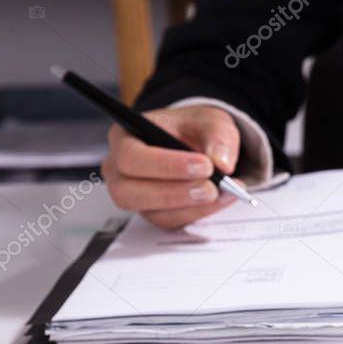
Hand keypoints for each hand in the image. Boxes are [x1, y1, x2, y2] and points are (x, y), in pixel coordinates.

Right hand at [101, 105, 241, 228]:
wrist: (201, 147)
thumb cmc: (194, 130)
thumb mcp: (210, 120)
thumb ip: (218, 135)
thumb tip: (221, 162)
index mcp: (125, 136)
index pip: (130, 156)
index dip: (166, 165)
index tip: (204, 165)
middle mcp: (120, 170)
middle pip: (129, 192)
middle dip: (175, 193)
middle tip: (212, 187)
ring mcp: (134, 195)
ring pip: (152, 213)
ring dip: (191, 208)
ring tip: (221, 193)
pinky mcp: (153, 213)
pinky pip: (170, 222)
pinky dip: (198, 214)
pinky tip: (220, 200)